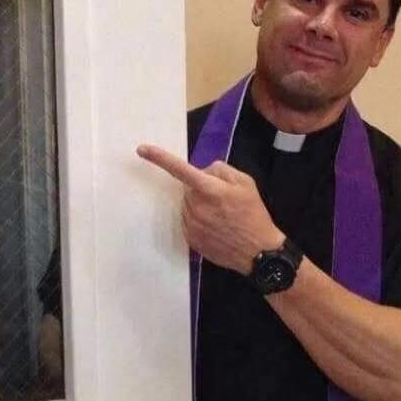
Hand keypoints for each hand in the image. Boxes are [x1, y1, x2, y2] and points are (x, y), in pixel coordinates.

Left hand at [137, 144, 283, 273]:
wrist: (258, 251)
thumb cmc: (254, 214)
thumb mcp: (245, 183)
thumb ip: (221, 170)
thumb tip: (203, 171)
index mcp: (209, 189)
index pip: (179, 169)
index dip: (159, 158)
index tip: (141, 149)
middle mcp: (195, 206)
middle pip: (188, 189)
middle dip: (201, 189)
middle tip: (222, 200)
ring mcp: (191, 224)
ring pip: (187, 205)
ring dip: (199, 205)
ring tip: (222, 216)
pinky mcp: (190, 238)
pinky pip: (188, 221)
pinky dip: (199, 220)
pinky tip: (216, 228)